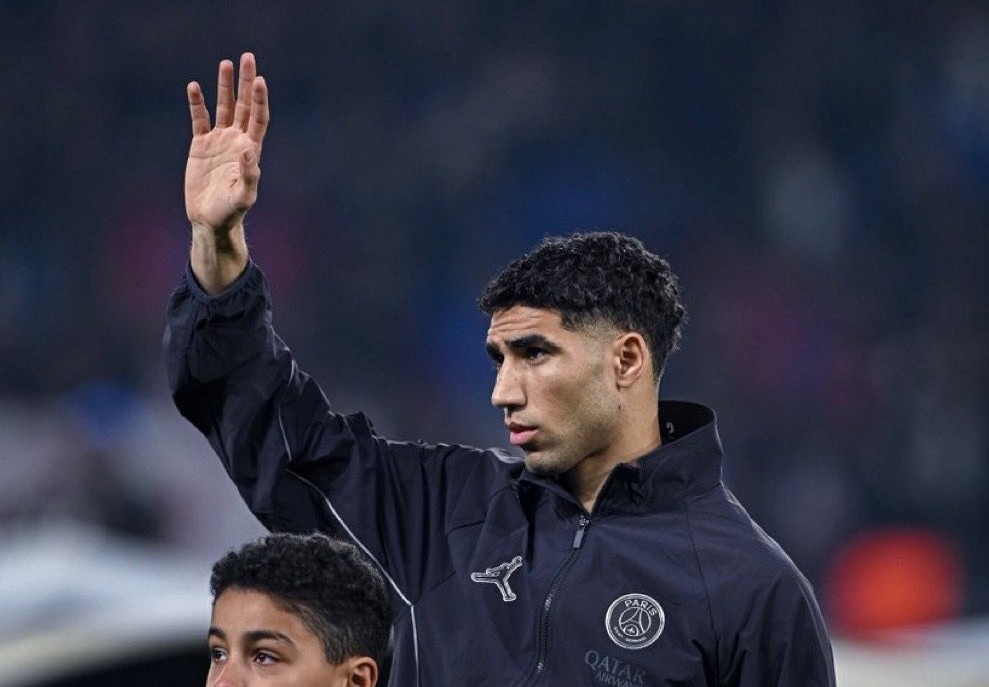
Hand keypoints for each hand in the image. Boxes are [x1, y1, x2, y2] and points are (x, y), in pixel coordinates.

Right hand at [185, 53, 268, 233]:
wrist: (209, 220)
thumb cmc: (230, 212)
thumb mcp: (244, 197)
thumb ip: (250, 176)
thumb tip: (250, 152)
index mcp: (250, 149)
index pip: (258, 118)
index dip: (259, 99)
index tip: (260, 79)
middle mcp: (236, 141)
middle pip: (243, 105)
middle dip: (246, 82)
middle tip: (248, 57)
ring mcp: (219, 141)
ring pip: (222, 107)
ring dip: (224, 86)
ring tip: (225, 63)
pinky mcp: (200, 146)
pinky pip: (198, 119)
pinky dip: (196, 104)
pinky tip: (194, 87)